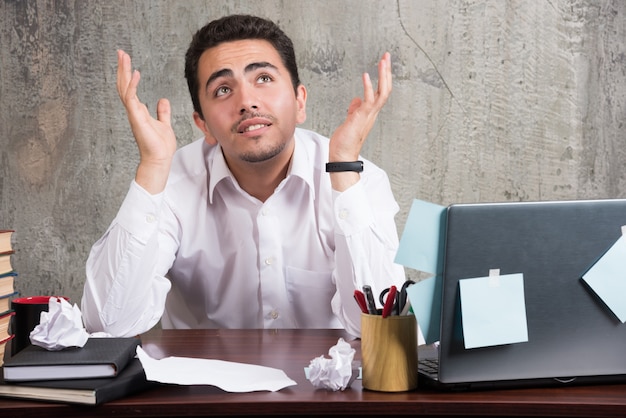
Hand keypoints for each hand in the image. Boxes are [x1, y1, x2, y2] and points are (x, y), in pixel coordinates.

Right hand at [116, 50, 176, 193]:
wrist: (159, 159)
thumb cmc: (160, 146)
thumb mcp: (164, 124)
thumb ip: (162, 112)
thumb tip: (162, 100)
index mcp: (139, 110)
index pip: (130, 88)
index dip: (128, 74)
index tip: (126, 60)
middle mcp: (134, 110)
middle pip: (124, 85)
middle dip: (122, 69)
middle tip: (120, 52)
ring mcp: (134, 114)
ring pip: (124, 89)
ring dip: (123, 72)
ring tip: (123, 57)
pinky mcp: (137, 118)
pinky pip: (131, 98)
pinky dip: (132, 85)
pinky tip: (135, 74)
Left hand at [329, 52, 391, 162]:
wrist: (342, 155)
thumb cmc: (345, 140)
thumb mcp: (350, 120)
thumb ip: (355, 109)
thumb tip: (356, 100)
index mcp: (371, 112)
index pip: (381, 91)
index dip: (383, 77)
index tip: (383, 63)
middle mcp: (373, 112)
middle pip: (386, 88)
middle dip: (387, 71)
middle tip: (387, 56)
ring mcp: (369, 114)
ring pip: (383, 92)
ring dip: (383, 76)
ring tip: (383, 61)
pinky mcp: (362, 117)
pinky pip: (369, 100)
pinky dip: (369, 87)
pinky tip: (366, 76)